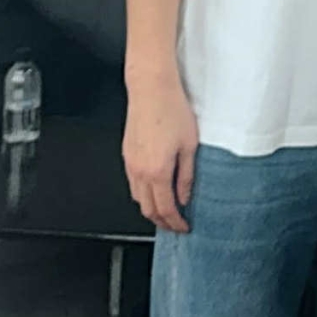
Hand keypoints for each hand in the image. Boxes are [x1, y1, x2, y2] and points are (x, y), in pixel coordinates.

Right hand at [122, 76, 198, 232]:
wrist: (151, 88)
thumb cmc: (172, 110)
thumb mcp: (189, 145)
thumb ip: (187, 175)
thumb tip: (185, 196)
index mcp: (158, 171)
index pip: (166, 209)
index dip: (175, 223)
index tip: (183, 227)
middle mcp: (140, 171)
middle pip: (148, 209)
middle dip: (162, 221)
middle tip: (175, 223)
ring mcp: (130, 163)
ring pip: (138, 198)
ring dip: (151, 208)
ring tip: (166, 208)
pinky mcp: (126, 153)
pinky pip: (132, 183)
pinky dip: (143, 193)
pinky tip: (154, 188)